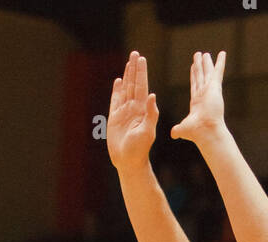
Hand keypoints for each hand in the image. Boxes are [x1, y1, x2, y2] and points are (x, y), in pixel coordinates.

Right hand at [107, 51, 158, 170]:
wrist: (128, 161)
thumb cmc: (140, 149)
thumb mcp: (148, 131)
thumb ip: (151, 113)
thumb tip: (152, 95)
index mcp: (142, 109)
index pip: (142, 86)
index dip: (141, 72)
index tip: (141, 59)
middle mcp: (134, 108)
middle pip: (133, 84)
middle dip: (134, 69)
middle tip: (135, 53)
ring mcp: (124, 112)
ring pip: (125, 89)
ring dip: (126, 75)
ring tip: (128, 62)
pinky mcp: (115, 118)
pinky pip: (115, 101)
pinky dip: (117, 90)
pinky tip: (118, 81)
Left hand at [171, 51, 226, 145]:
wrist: (206, 131)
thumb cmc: (196, 133)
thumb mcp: (183, 129)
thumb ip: (178, 130)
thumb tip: (173, 134)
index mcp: (196, 102)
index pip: (194, 85)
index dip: (193, 76)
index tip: (193, 67)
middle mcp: (204, 94)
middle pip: (200, 77)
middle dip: (199, 67)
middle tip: (198, 56)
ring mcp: (210, 90)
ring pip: (207, 72)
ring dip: (207, 63)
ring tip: (205, 54)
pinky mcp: (215, 87)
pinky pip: (218, 71)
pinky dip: (221, 62)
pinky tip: (222, 53)